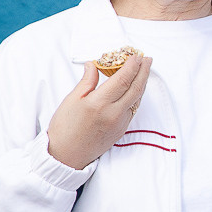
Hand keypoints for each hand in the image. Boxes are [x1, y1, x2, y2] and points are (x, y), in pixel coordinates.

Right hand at [46, 55, 151, 169]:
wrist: (66, 155)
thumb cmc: (64, 127)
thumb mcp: (71, 100)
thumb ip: (86, 81)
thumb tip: (93, 64)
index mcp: (99, 104)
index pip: (122, 80)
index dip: (132, 66)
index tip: (136, 56)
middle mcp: (113, 113)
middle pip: (135, 88)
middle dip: (144, 71)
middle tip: (147, 59)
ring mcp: (120, 123)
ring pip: (137, 99)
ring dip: (142, 82)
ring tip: (144, 70)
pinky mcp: (122, 130)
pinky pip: (133, 109)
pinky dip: (136, 95)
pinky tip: (135, 88)